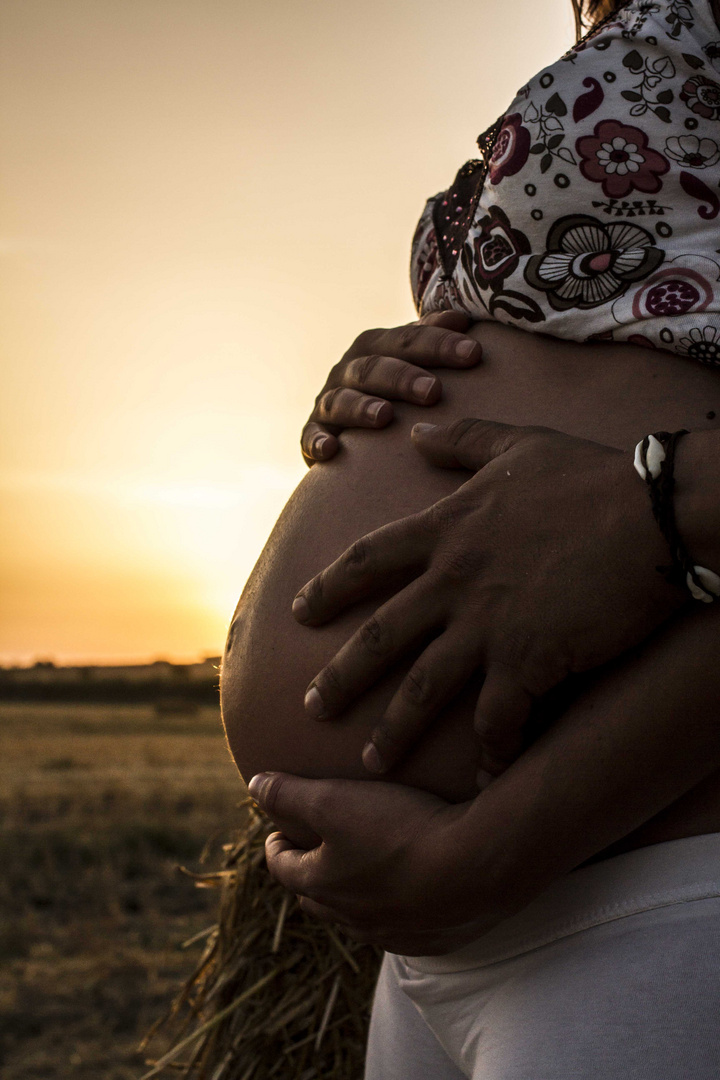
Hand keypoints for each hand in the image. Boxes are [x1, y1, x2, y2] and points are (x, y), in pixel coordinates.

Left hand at [248, 771, 496, 953]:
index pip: (284, 867)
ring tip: (360, 872)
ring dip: (351, 897)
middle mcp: (353, 919)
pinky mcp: (433, 939)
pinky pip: (403, 928)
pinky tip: (409, 893)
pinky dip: (394, 910)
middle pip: (317, 899)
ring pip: (359, 919)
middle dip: (309, 875)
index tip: (278, 831)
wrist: (477, 867)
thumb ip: (290, 793)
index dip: (276, 847)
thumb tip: (254, 785)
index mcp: (323, 885)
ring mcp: (394, 933)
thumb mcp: (334, 800)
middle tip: (312, 852)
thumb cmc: (400, 830)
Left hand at [293, 419, 686, 776]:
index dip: (329, 587)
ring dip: (393, 729)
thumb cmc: (590, 477)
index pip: (367, 561)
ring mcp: (487, 623)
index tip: (299, 610)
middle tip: (311, 705)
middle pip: (379, 636)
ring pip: (423, 687)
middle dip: (341, 675)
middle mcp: (453, 581)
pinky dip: (489, 751)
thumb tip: (418, 431)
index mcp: (446, 531)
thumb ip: (464, 440)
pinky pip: (497, 718)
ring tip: (370, 761)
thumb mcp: (519, 445)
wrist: (651, 513)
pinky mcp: (528, 659)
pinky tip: (482, 776)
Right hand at [300, 312, 481, 465]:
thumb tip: (463, 320)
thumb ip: (432, 339)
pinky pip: (310, 436)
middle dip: (403, 378)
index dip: (438, 344)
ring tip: (384, 416)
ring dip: (361, 406)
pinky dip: (317, 441)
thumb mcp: (411, 360)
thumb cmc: (395, 390)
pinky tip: (330, 450)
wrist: (346, 425)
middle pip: (374, 368)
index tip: (473, 353)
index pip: (407, 339)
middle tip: (433, 391)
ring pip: (341, 400)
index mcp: (377, 347)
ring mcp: (328, 400)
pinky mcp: (313, 433)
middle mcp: (349, 369)